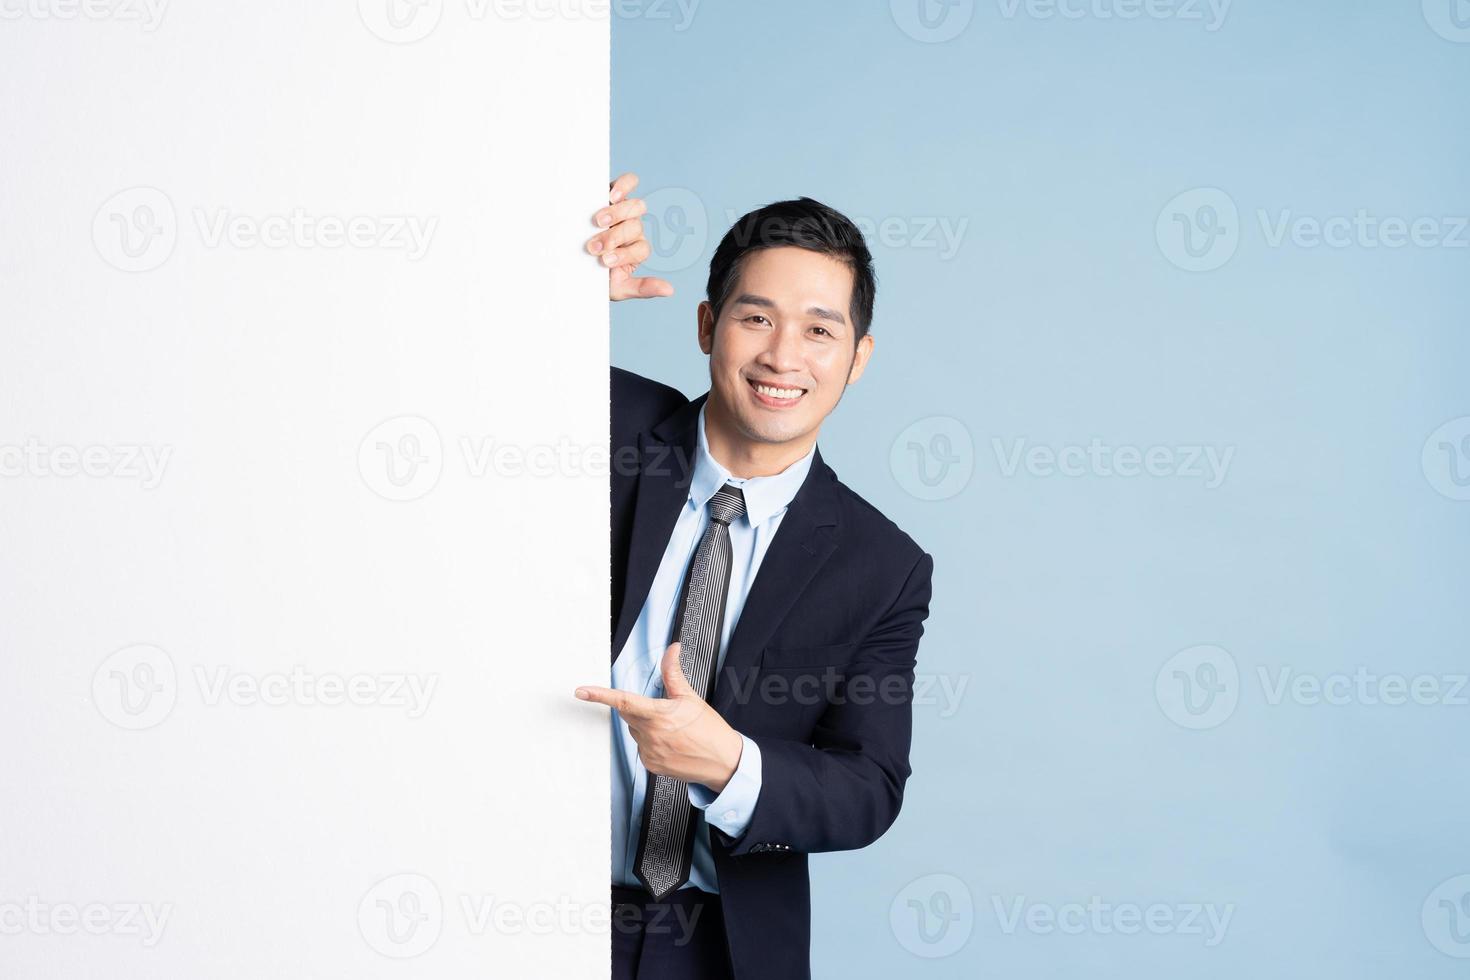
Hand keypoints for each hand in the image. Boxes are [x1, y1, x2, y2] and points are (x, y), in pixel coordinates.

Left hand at [575, 641, 743, 791]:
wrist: (724, 762)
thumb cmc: (710, 731)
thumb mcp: (691, 698)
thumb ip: (673, 674)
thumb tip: (672, 651)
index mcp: (659, 716)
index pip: (623, 701)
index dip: (600, 695)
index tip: (582, 691)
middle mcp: (650, 736)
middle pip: (629, 714)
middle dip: (638, 707)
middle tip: (662, 709)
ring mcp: (649, 753)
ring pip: (635, 731)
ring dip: (646, 725)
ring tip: (673, 729)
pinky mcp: (651, 765)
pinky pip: (642, 748)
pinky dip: (651, 741)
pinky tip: (671, 742)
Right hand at [591, 172, 674, 301]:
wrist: (571, 260)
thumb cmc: (595, 275)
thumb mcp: (618, 288)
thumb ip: (642, 288)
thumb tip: (670, 290)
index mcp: (636, 250)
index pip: (640, 249)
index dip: (625, 254)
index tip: (605, 262)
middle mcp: (633, 229)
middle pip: (635, 227)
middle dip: (614, 238)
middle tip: (595, 246)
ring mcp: (623, 210)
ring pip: (633, 207)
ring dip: (617, 214)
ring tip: (598, 222)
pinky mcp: (612, 193)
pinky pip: (628, 183)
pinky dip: (624, 186)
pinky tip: (612, 195)